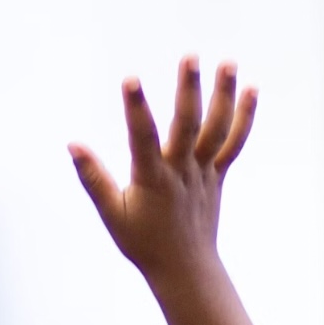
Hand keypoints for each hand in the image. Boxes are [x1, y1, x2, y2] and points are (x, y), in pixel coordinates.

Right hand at [70, 57, 255, 286]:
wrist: (185, 268)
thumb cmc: (143, 242)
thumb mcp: (112, 214)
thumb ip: (93, 178)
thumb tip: (73, 144)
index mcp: (152, 179)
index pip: (142, 138)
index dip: (136, 109)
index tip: (130, 79)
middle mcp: (182, 171)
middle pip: (188, 126)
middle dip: (189, 90)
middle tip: (190, 56)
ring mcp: (204, 172)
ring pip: (217, 130)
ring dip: (223, 95)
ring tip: (227, 62)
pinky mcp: (218, 174)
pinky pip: (234, 143)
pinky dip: (244, 117)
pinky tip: (251, 89)